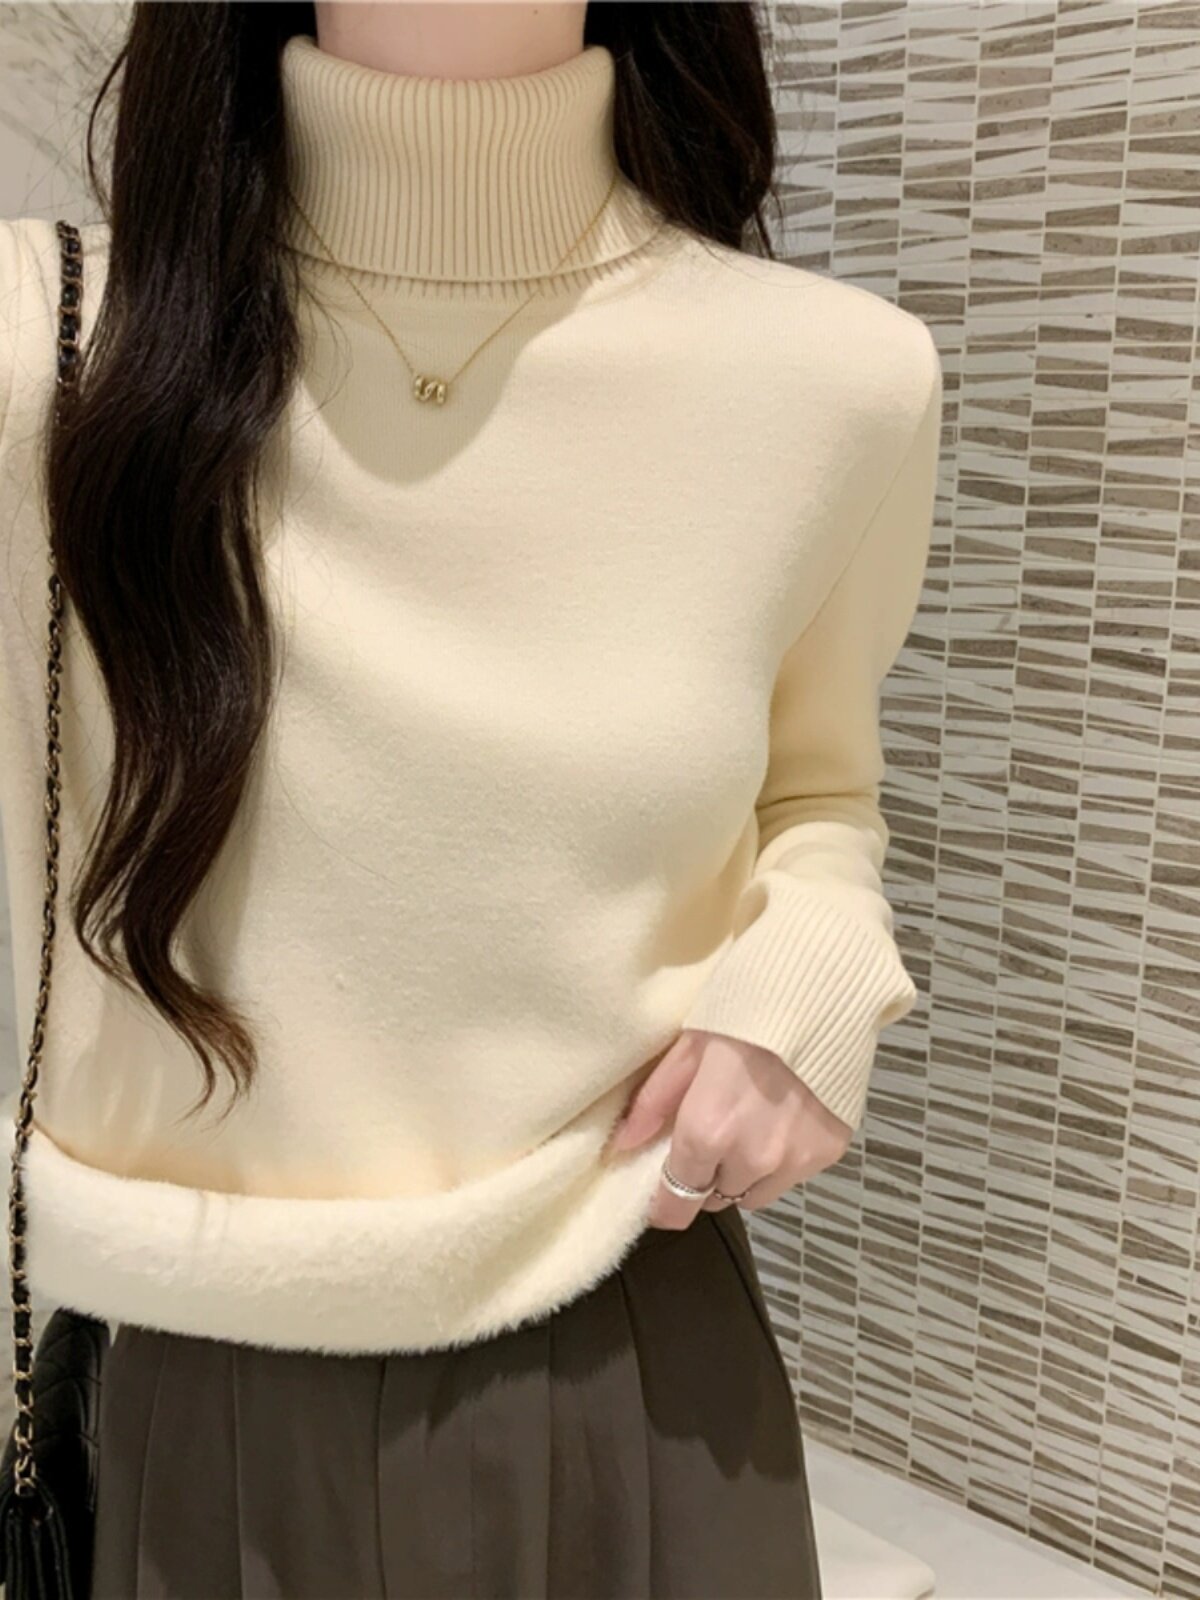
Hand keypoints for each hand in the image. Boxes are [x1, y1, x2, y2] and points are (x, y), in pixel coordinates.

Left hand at [605, 1028, 852, 1229]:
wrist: (821, 992)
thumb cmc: (746, 1012)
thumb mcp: (688, 1048)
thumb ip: (654, 1102)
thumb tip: (624, 1143)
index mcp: (707, 1133)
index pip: (677, 1204)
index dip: (664, 1204)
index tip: (660, 1192)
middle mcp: (751, 1159)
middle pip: (715, 1198)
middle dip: (705, 1177)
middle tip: (708, 1138)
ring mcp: (794, 1161)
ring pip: (755, 1193)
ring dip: (743, 1175)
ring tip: (747, 1128)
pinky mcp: (827, 1154)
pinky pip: (792, 1177)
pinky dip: (782, 1160)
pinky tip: (782, 1118)